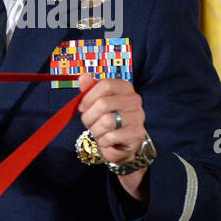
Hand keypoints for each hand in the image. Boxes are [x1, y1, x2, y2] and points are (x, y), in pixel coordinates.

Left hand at [77, 73, 148, 201]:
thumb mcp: (96, 103)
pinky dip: (103, 141)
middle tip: (90, 122)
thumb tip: (83, 77)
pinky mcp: (136, 134)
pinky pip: (110, 137)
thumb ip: (89, 90)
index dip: (88, 97)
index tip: (82, 107)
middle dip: (89, 117)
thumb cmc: (107, 119)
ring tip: (99, 131)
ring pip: (106, 121)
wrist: (121, 143)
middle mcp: (134, 100)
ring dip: (95, 130)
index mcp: (125, 88)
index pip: (105, 85)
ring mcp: (138, 117)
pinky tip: (107, 140)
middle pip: (103, 104)